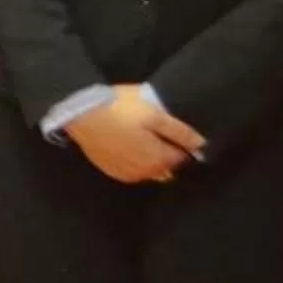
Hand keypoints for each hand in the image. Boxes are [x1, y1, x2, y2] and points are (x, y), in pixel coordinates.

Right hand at [64, 85, 204, 184]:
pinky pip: (130, 170)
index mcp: (158, 160)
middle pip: (165, 167)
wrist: (80, 112)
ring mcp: (124, 173)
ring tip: (142, 138)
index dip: (182, 144)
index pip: (182, 158)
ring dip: (150, 159)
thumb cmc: (121, 109)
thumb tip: (201, 145)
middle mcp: (143, 173)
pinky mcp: (109, 169)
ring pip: (147, 170)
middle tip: (158, 132)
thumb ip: (180, 132)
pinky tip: (126, 145)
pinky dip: (133, 161)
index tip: (175, 130)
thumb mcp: (155, 115)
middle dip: (166, 154)